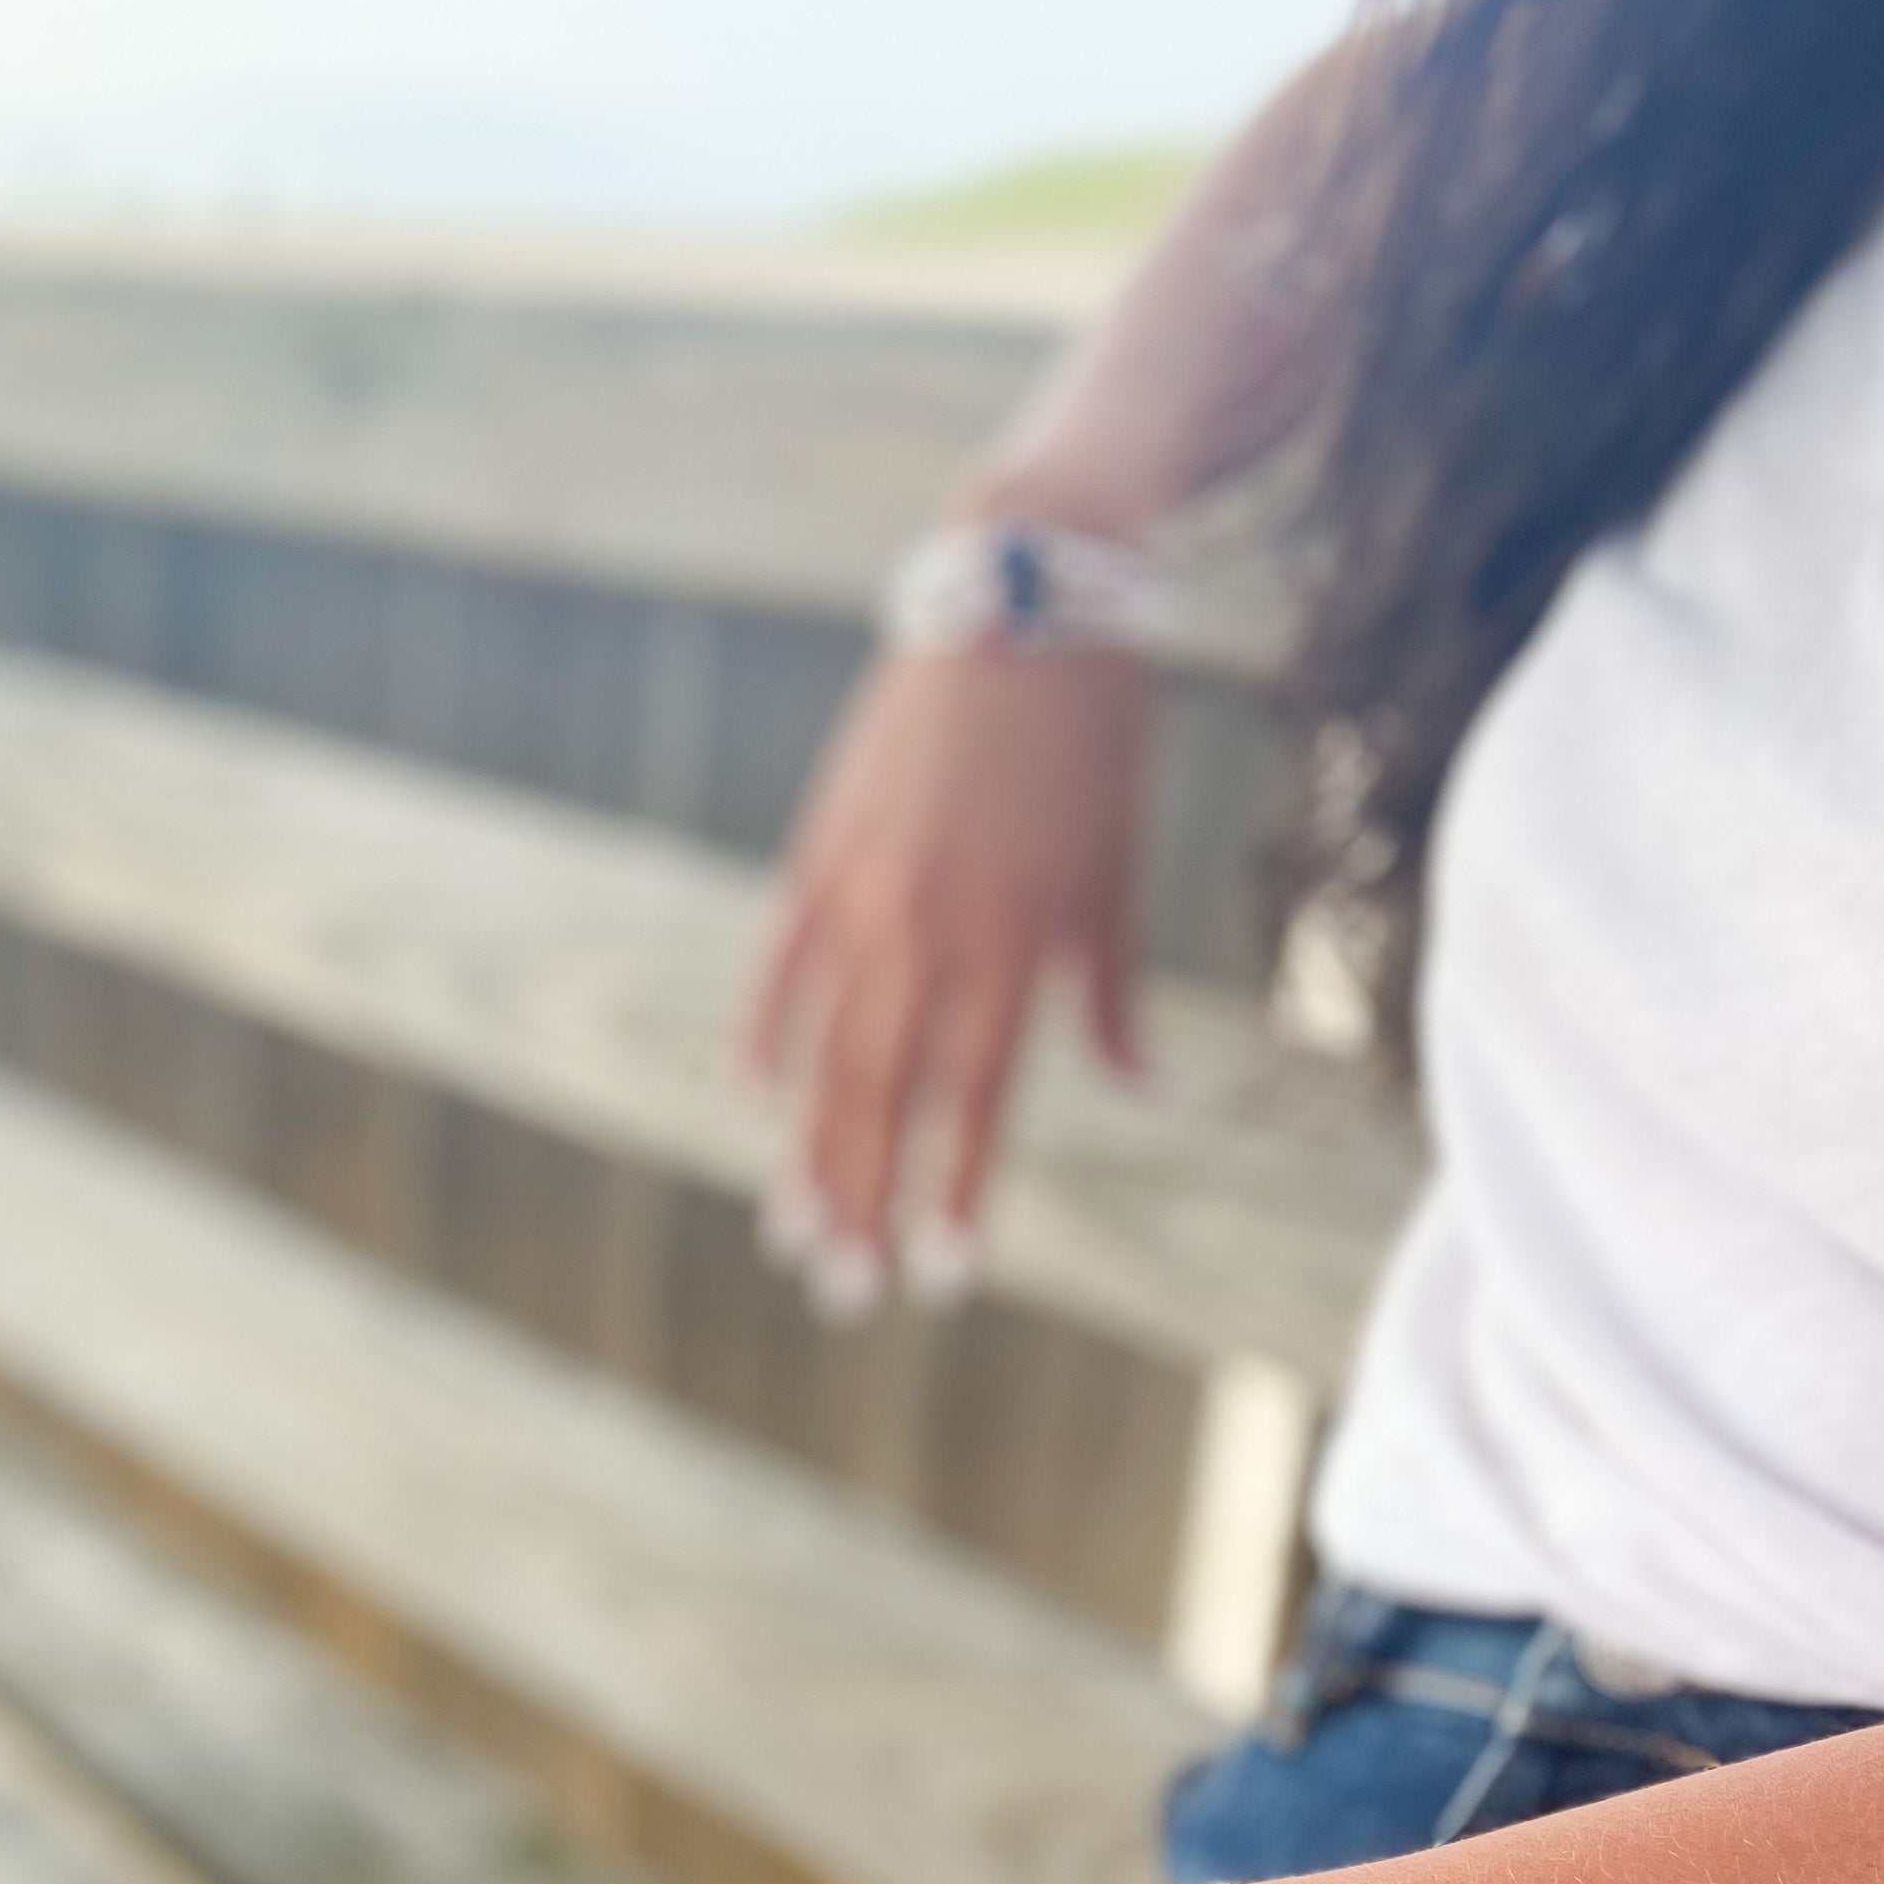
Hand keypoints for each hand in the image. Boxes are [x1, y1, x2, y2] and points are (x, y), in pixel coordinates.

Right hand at [742, 631, 1148, 1313]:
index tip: (943, 1279)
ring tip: (792, 1232)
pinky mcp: (819, 849)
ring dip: (805, 1151)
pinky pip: (778, 966)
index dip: (956, 1198)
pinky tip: (749, 1101)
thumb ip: (1107, 986)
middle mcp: (928, 932)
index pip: (975, 1105)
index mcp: (1015, 944)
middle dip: (864, 1205)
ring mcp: (861, 893)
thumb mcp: (1120, 863)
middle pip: (882, 1101)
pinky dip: (760, 1036)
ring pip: (821, 1054)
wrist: (1026, 590)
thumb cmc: (1097, 733)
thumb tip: (1134, 1082)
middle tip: (846, 1293)